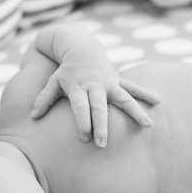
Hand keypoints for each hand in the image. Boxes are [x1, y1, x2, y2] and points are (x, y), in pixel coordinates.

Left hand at [29, 57, 159, 146]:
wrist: (82, 48)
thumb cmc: (66, 71)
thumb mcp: (53, 82)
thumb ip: (44, 99)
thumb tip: (33, 117)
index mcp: (78, 87)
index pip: (80, 107)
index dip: (83, 121)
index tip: (85, 138)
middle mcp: (95, 86)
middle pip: (100, 107)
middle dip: (102, 125)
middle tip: (103, 144)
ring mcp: (109, 83)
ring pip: (124, 98)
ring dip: (136, 111)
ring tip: (148, 125)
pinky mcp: (118, 81)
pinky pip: (134, 88)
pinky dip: (146, 94)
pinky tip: (159, 102)